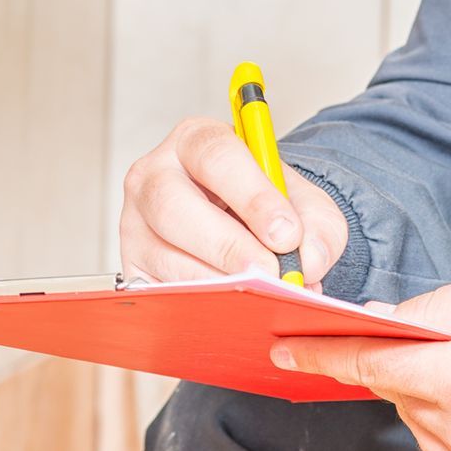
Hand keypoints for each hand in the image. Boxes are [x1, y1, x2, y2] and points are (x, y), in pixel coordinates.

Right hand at [119, 117, 349, 288]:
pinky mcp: (132, 267)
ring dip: (220, 283)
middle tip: (272, 273)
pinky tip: (237, 309)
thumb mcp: (302, 201)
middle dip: (228, 246)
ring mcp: (135, 223)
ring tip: (264, 296)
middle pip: (173, 206)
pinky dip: (203, 306)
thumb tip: (311, 262)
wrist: (241, 226)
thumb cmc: (263, 205)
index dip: (252, 196)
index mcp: (195, 141)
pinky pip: (162, 293)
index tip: (286, 233)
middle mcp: (153, 175)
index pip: (215, 156)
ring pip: (165, 256)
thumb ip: (318, 224)